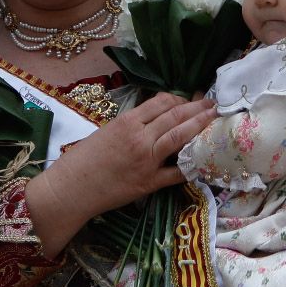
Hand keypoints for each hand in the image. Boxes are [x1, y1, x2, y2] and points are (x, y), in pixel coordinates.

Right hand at [25, 93, 217, 253]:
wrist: (71, 188)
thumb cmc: (83, 159)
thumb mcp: (106, 131)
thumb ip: (131, 124)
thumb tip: (154, 118)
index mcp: (127, 121)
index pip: (161, 102)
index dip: (179, 98)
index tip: (189, 99)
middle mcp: (140, 137)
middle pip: (175, 116)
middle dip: (197, 108)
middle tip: (214, 103)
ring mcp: (147, 160)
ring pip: (180, 137)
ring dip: (200, 126)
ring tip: (214, 118)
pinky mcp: (149, 182)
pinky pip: (177, 172)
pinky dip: (192, 165)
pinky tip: (205, 158)